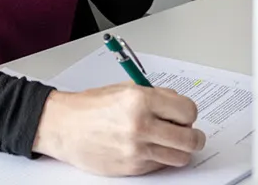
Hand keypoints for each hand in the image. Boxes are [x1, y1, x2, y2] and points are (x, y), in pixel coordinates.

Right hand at [32, 84, 205, 176]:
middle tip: (190, 134)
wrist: (63, 126)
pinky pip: (160, 166)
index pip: (188, 111)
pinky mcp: (132, 167)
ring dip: (180, 151)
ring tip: (171, 143)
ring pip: (180, 157)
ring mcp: (137, 149)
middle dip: (194, 136)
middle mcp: (141, 125)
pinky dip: (159, 158)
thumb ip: (155, 96)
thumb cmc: (90, 107)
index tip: (185, 116)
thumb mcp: (125, 90)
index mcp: (141, 100)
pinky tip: (148, 148)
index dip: (189, 114)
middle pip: (190, 139)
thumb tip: (179, 106)